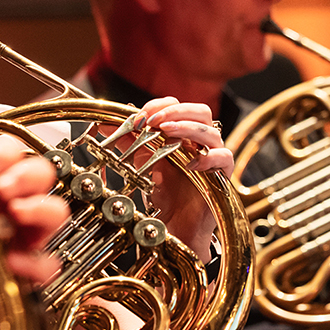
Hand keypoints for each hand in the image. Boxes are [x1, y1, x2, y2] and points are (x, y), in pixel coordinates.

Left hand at [0, 136, 68, 284]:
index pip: (11, 157)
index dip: (6, 155)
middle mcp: (6, 210)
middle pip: (41, 175)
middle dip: (27, 174)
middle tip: (1, 188)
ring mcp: (19, 240)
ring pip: (54, 212)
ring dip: (40, 206)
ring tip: (16, 212)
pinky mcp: (23, 277)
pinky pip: (46, 266)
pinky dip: (35, 262)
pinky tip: (12, 261)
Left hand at [136, 97, 228, 259]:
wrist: (174, 223)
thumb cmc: (162, 192)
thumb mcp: (140, 162)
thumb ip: (127, 141)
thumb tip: (104, 123)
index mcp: (181, 134)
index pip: (179, 106)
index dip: (161, 105)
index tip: (141, 115)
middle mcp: (199, 141)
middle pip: (200, 111)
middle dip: (176, 112)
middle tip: (154, 121)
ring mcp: (212, 157)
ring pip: (212, 132)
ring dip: (188, 128)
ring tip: (167, 132)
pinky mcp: (221, 175)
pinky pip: (225, 158)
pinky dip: (210, 156)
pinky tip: (190, 162)